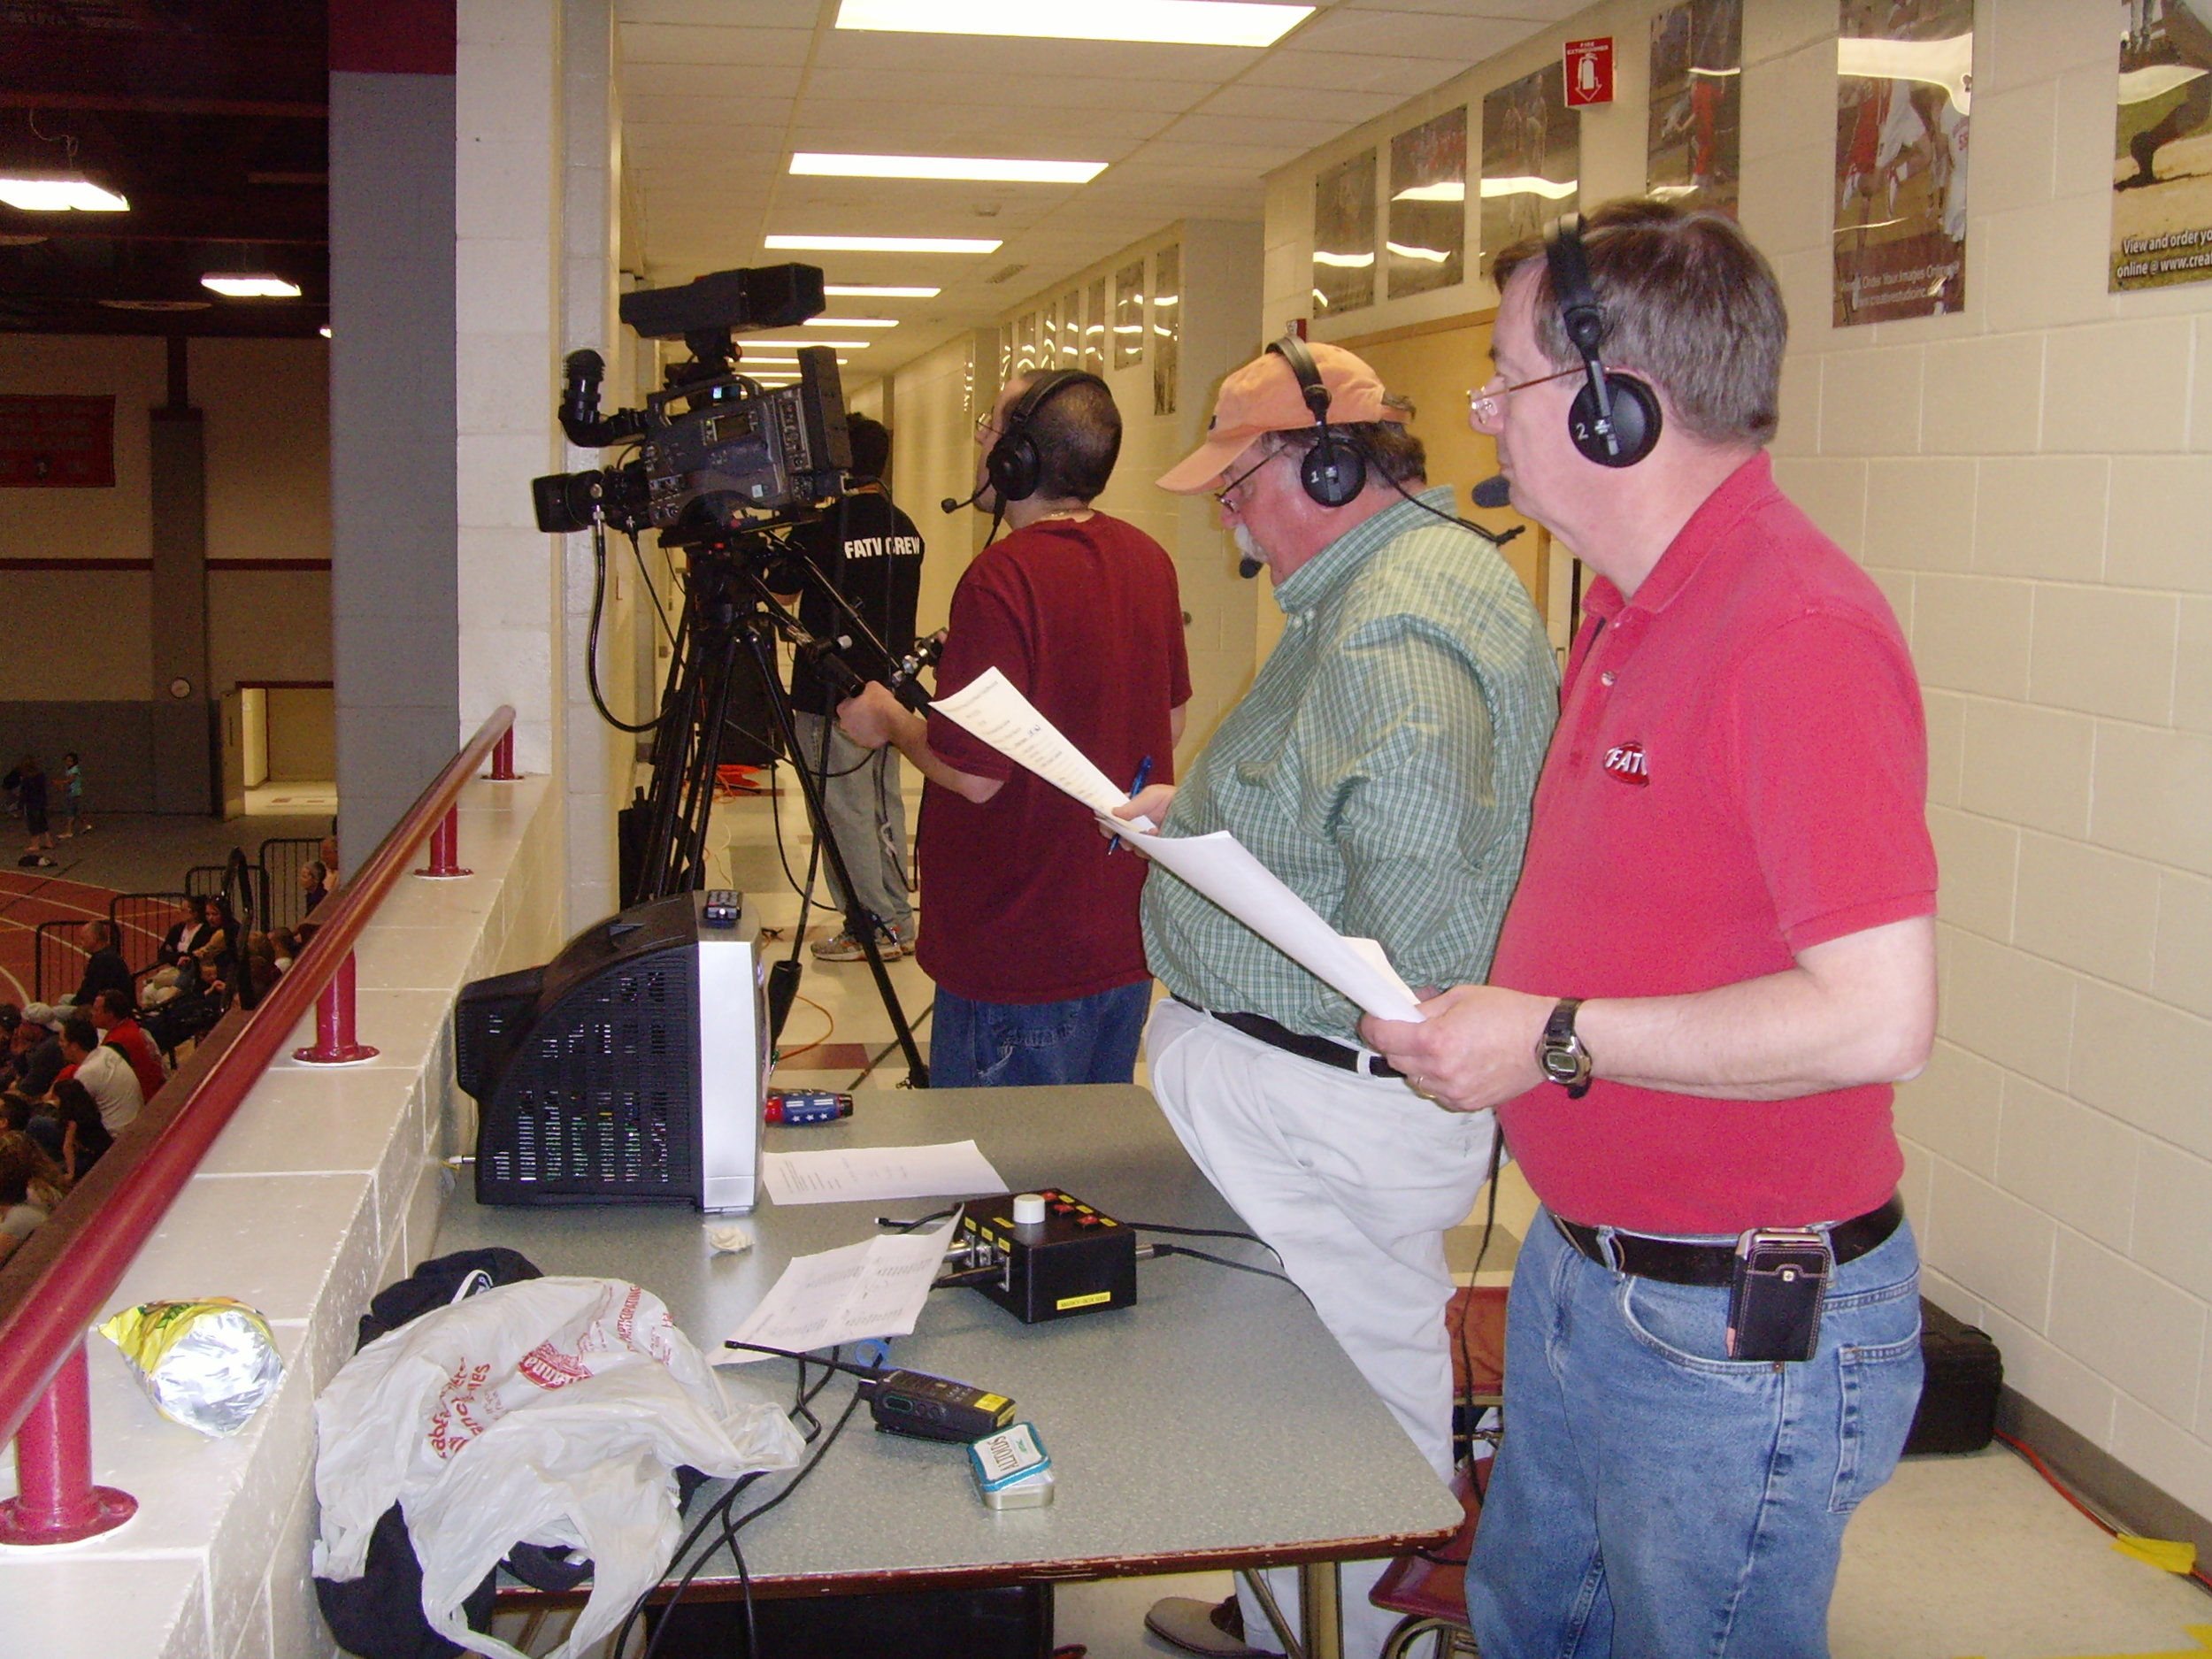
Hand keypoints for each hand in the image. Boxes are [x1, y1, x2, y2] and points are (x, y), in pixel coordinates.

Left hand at [836, 680, 903, 749]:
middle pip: (849, 719)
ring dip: (865, 725)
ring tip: (877, 719)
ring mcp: (856, 737)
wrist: (893, 720)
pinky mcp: (867, 744)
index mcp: (844, 711)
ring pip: (858, 730)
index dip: (852, 703)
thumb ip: (865, 689)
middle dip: (857, 716)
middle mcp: (846, 726)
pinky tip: (881, 728)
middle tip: (869, 710)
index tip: (860, 701)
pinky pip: (868, 738)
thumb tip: (867, 689)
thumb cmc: (880, 704)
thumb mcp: (872, 686)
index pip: (842, 706)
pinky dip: (873, 734)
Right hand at [1095, 782, 1176, 853]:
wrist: (1195, 814)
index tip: (1105, 824)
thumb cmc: (1173, 798)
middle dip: (1118, 835)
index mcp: (1133, 806)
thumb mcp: (1153, 795)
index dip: (1106, 818)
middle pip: (1118, 830)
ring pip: (1129, 843)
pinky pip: (1142, 853)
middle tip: (1121, 837)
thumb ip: (1135, 804)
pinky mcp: (1153, 847)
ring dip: (1133, 843)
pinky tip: (1155, 842)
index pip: (1113, 812)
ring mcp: (1144, 835)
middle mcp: (1136, 821)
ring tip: (1146, 836)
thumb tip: (1114, 812)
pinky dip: (1145, 850)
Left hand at [1361, 984, 1555, 1113]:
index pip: (1384, 1038)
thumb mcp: (1461, 997)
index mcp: (1436, 1040)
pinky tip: (1453, 1064)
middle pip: (1396, 1060)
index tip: (1370, 1021)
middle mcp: (1441, 1071)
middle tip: (1405, 1029)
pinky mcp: (1467, 1103)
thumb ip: (1425, 1009)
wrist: (1545, 1041)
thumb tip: (1402, 1015)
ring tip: (1435, 1047)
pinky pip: (1437, 1093)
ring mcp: (1454, 1091)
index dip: (1372, 1027)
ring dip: (1416, 1063)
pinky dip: (1436, 1079)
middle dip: (1394, 1043)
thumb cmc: (1508, 1012)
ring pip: (1415, 1079)